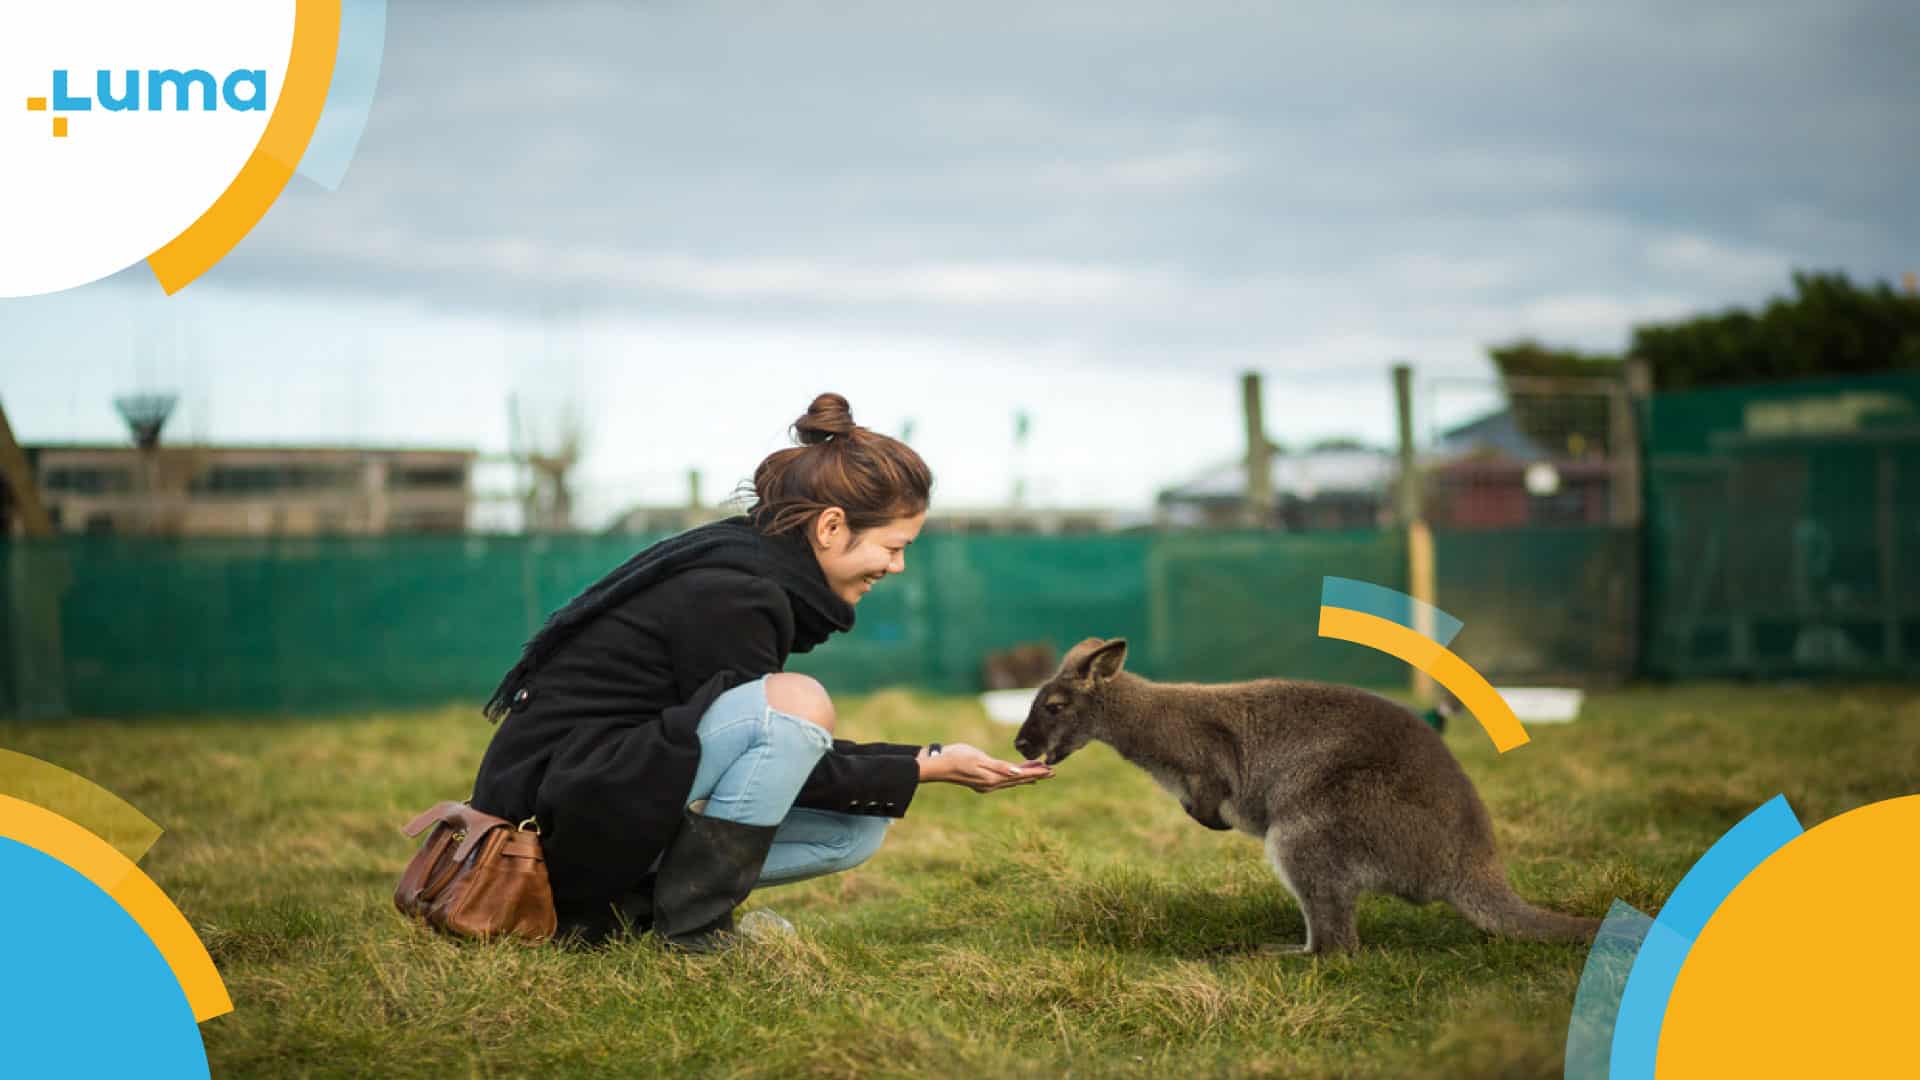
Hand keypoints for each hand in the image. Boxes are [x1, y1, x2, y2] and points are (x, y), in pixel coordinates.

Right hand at [919, 742, 1053, 792]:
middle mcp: (992, 784)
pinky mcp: (982, 780)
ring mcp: (987, 784)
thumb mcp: (978, 758)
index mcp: (993, 779)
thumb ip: (998, 766)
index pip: (1020, 776)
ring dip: (1027, 775)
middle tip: (1052, 771)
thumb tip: (1016, 773)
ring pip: (1012, 780)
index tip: (1051, 770)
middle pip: (1019, 780)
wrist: (938, 765)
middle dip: (1036, 775)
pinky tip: (1018, 775)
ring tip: (1040, 772)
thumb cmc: (957, 757)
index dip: (1036, 773)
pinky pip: (1004, 779)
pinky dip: (1015, 776)